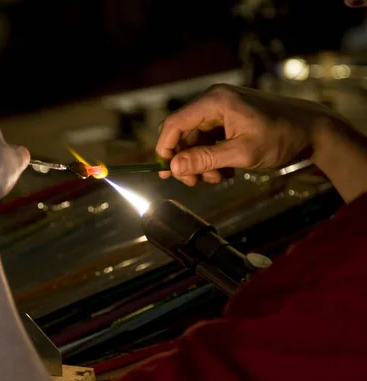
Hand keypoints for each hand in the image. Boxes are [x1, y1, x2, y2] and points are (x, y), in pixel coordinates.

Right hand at [156, 84, 338, 185]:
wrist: (313, 130)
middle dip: (186, 160)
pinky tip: (225, 171)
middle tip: (194, 182)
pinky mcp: (229, 118)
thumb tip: (174, 167)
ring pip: (196, 140)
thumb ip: (205, 159)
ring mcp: (222, 109)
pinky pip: (209, 140)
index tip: (165, 172)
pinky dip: (212, 158)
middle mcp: (215, 101)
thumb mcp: (242, 153)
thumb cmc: (281, 137)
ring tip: (217, 178)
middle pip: (183, 133)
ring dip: (201, 163)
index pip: (175, 123)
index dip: (165, 148)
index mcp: (216, 101)